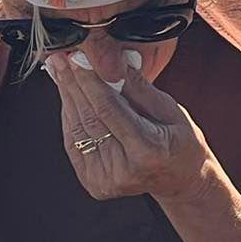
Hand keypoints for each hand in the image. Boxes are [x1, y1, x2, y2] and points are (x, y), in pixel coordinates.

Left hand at [47, 50, 208, 202]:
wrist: (180, 179)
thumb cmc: (180, 142)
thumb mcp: (169, 109)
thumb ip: (137, 87)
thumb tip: (111, 61)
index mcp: (147, 151)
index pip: (108, 109)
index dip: (89, 81)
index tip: (77, 58)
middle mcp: (123, 170)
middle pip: (89, 119)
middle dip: (72, 85)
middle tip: (60, 59)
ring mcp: (106, 180)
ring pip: (77, 130)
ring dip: (67, 99)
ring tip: (60, 72)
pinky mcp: (94, 183)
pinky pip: (75, 143)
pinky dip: (69, 118)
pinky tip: (68, 96)